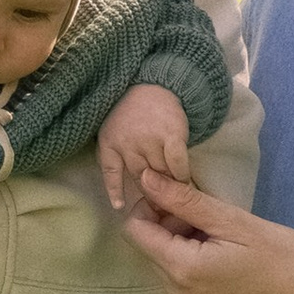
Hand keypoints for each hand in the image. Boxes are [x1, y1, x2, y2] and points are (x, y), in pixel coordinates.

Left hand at [98, 85, 194, 210]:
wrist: (153, 85)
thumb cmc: (130, 114)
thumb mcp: (112, 133)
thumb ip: (113, 159)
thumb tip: (120, 196)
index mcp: (110, 142)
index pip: (110, 171)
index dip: (114, 191)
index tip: (120, 208)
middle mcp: (128, 143)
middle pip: (141, 178)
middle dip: (151, 194)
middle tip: (160, 206)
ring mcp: (150, 139)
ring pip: (161, 174)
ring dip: (169, 186)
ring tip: (175, 195)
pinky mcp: (172, 135)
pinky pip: (178, 164)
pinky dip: (182, 175)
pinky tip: (184, 180)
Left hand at [121, 167, 293, 293]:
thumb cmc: (284, 261)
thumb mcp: (236, 223)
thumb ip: (187, 201)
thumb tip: (147, 178)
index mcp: (182, 270)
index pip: (135, 230)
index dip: (149, 204)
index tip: (181, 192)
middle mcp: (175, 293)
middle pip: (146, 245)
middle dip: (167, 220)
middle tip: (208, 211)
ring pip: (161, 258)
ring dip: (180, 236)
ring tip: (220, 230)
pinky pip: (177, 274)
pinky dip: (189, 254)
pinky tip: (221, 247)